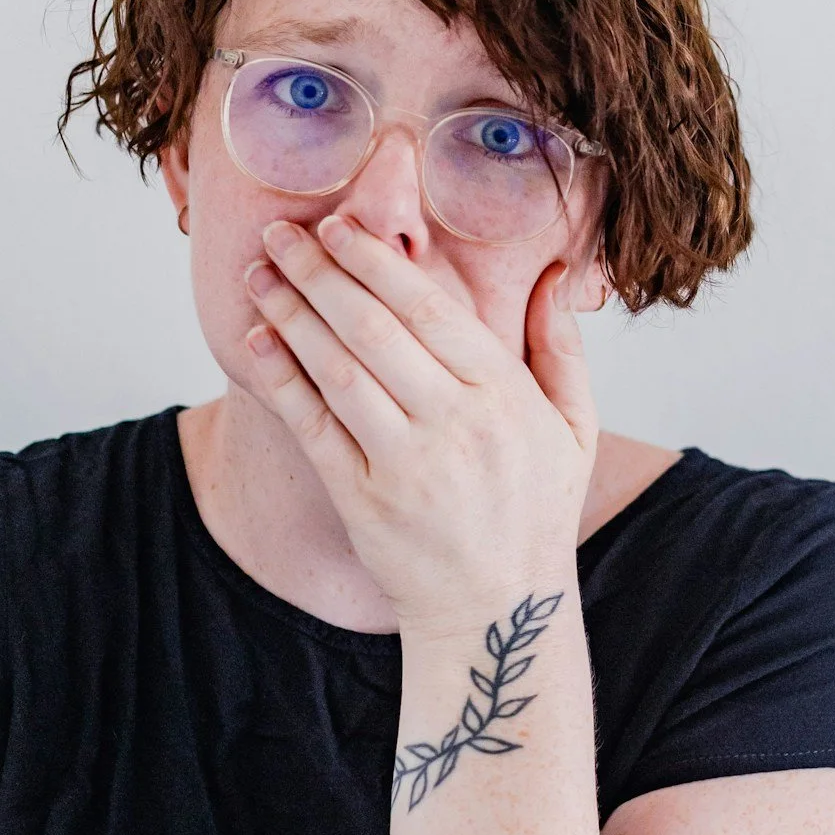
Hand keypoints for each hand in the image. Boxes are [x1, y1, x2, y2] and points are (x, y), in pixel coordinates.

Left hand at [240, 216, 597, 630]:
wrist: (497, 608)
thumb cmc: (534, 510)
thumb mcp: (574, 427)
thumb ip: (560, 347)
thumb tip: (555, 273)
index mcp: (504, 396)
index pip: (430, 310)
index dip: (376, 263)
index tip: (338, 226)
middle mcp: (454, 425)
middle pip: (374, 329)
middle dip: (320, 273)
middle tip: (282, 233)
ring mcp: (405, 464)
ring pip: (337, 371)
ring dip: (291, 316)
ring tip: (260, 275)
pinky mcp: (363, 499)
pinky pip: (314, 426)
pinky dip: (282, 379)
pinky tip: (260, 341)